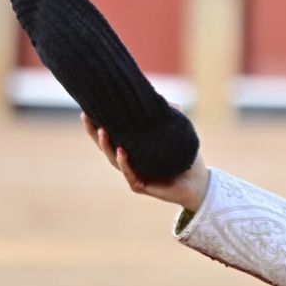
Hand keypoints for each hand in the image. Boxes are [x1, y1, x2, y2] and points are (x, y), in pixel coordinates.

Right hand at [82, 112, 209, 212]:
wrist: (199, 182)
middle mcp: (130, 161)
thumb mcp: (178, 133)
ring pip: (113, 160)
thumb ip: (172, 115)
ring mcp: (133, 174)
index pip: (113, 135)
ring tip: (102, 130)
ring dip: (106, 145)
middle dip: (94, 132)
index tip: (89, 109)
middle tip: (87, 116)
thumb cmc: (186, 158)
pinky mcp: (141, 186)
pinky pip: (129, 174)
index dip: (98, 124)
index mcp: (134, 149)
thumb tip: (167, 100)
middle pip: (105, 147)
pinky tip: (120, 151)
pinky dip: (124, 162)